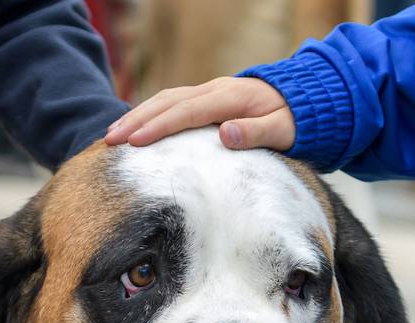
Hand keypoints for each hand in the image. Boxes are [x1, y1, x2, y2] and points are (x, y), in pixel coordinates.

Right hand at [104, 77, 294, 150]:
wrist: (304, 99)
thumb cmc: (294, 120)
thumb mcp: (283, 130)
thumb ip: (257, 132)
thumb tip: (226, 134)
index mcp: (230, 97)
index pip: (187, 112)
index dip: (160, 126)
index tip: (135, 141)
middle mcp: (214, 90)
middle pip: (168, 102)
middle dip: (137, 120)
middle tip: (110, 140)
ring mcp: (208, 92)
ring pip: (165, 100)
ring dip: (137, 115)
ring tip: (112, 135)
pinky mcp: (206, 99)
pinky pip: (172, 104)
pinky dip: (149, 113)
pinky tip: (134, 129)